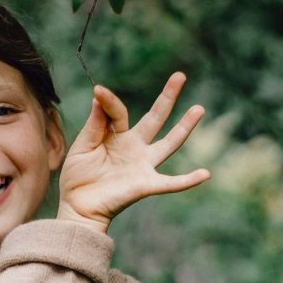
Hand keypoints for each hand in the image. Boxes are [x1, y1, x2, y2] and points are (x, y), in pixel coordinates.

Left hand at [57, 72, 210, 231]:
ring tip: (199, 109)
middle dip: (167, 98)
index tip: (98, 90)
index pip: (118, 112)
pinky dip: (188, 180)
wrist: (77, 207)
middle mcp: (134, 147)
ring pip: (169, 143)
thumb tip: (99, 96)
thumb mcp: (81, 147)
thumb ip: (94, 125)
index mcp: (116, 136)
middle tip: (180, 75)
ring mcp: (142, 165)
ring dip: (184, 127)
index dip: (109, 101)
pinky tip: (205, 174)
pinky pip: (170, 183)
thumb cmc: (77, 178)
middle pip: (155, 118)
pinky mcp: (145, 184)